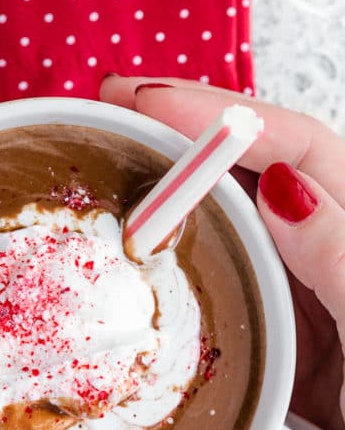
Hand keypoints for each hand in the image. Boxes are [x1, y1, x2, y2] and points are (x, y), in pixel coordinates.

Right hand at [100, 76, 344, 429]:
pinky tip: (127, 234)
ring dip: (164, 177)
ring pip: (219, 212)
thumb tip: (284, 191)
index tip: (151, 102)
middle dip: (181, 125)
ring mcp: (284, 286)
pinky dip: (162, 244)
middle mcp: (315, 246)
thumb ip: (340, 260)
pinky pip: (202, 270)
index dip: (222, 116)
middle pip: (248, 165)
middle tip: (113, 105)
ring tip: (107, 147)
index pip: (293, 148)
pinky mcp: (257, 327)